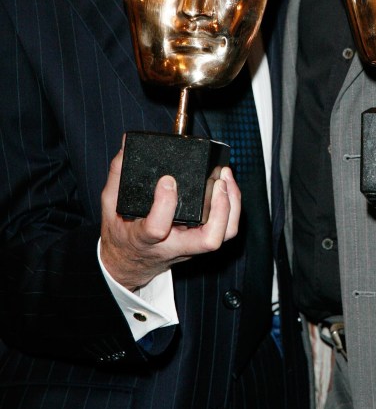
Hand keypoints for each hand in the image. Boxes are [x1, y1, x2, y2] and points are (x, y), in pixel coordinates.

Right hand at [100, 146, 240, 290]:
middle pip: (208, 240)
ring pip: (223, 236)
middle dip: (220, 209)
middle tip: (217, 181)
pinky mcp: (200, 241)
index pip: (157, 228)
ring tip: (226, 177)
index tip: (167, 180)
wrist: (129, 263)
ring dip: (231, 207)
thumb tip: (127, 145)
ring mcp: (190, 246)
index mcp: (145, 238)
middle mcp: (173, 246)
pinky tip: (227, 186)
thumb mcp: (110, 205)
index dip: (165, 204)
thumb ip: (118, 175)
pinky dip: (232, 208)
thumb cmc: (122, 233)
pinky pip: (225, 230)